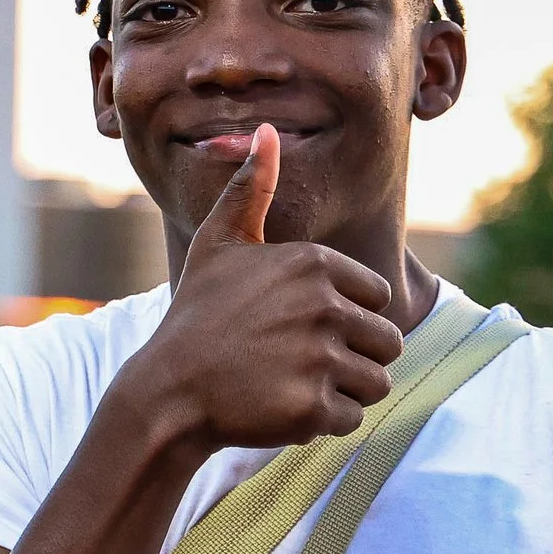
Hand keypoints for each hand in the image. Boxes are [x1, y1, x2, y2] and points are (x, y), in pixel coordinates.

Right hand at [125, 123, 403, 450]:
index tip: (299, 328)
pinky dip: (323, 423)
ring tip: (293, 385)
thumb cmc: (197, 315)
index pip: (376, 298)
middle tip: (296, 363)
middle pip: (385, 342)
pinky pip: (352, 419)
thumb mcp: (219, 245)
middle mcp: (324, 306)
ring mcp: (320, 358)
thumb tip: (267, 130)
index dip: (345, 317)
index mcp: (314, 264)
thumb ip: (250, 189)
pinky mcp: (313, 406)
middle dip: (350, 358)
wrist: (166, 391)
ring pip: (376, 382)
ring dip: (342, 391)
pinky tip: (282, 409)